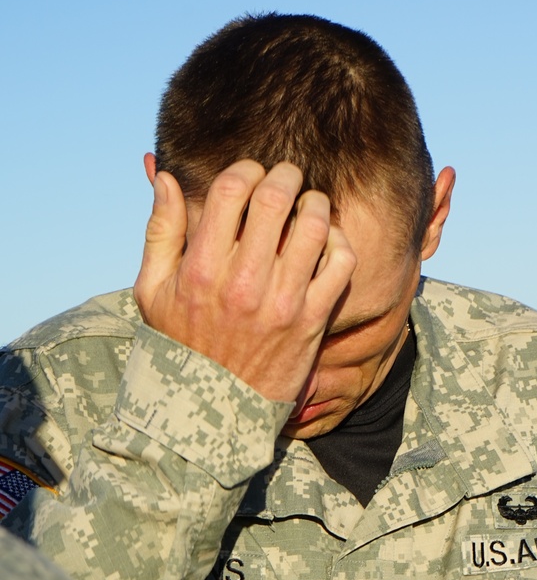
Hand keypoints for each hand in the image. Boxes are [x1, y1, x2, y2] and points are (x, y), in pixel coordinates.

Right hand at [134, 161, 356, 403]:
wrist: (213, 409)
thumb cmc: (179, 343)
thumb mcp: (153, 290)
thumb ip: (161, 230)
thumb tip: (165, 175)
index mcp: (201, 269)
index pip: (232, 190)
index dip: (247, 169)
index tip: (252, 173)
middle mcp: (243, 283)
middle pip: (276, 200)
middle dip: (286, 176)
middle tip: (288, 176)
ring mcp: (282, 303)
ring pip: (315, 226)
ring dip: (316, 204)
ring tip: (310, 204)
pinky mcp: (312, 322)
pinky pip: (341, 264)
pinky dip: (339, 241)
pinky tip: (327, 240)